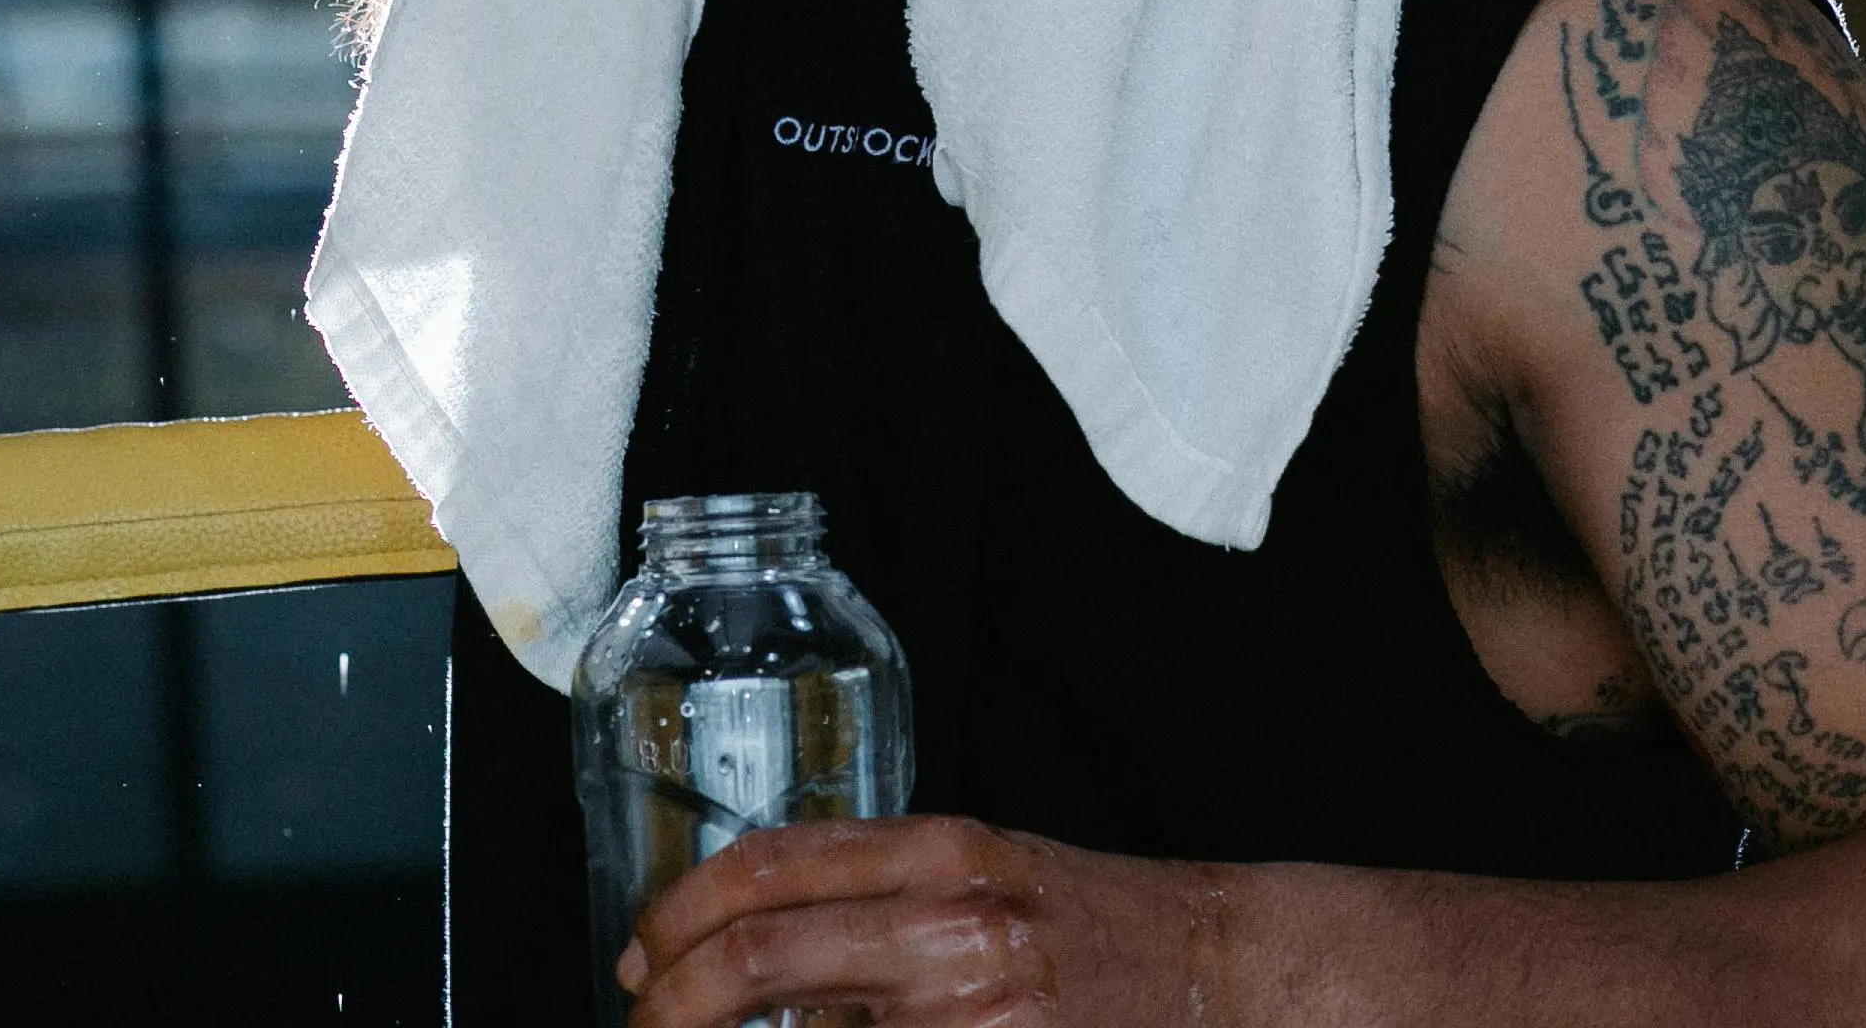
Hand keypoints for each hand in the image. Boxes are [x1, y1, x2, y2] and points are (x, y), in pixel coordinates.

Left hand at [620, 816, 1230, 1027]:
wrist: (1222, 973)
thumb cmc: (1096, 925)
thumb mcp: (983, 871)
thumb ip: (877, 894)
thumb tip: (753, 938)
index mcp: (942, 853)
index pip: (770, 869)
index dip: (679, 916)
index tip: (643, 959)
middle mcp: (952, 926)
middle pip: (760, 954)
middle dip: (672, 1001)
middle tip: (645, 1019)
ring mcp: (978, 1014)